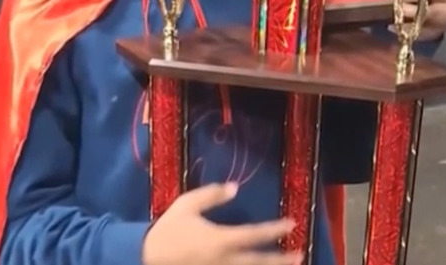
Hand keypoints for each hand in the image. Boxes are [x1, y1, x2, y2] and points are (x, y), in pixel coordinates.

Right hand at [142, 183, 301, 264]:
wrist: (146, 257)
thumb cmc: (168, 229)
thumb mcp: (187, 204)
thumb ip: (212, 195)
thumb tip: (235, 187)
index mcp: (220, 239)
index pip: (255, 234)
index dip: (275, 229)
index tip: (292, 223)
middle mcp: (224, 259)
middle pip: (258, 262)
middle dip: (280, 260)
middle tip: (300, 255)